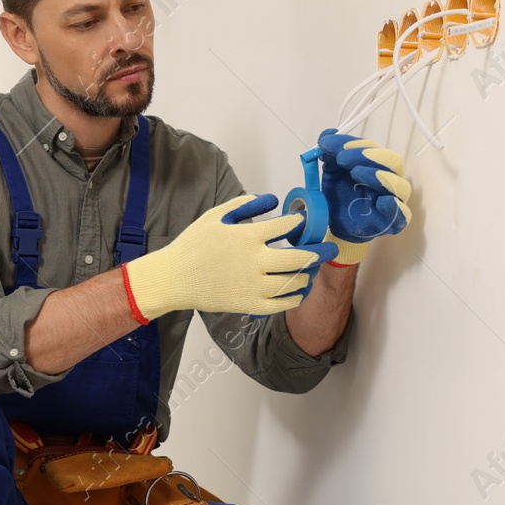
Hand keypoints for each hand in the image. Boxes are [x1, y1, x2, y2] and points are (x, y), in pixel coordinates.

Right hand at [122, 194, 337, 320]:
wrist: (174, 278)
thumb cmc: (193, 245)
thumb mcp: (215, 216)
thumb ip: (244, 205)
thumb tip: (270, 199)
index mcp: (247, 237)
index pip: (285, 227)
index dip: (299, 223)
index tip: (304, 223)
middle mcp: (255, 262)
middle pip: (298, 257)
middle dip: (319, 251)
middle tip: (330, 248)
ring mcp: (253, 286)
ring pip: (293, 282)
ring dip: (307, 275)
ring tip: (311, 271)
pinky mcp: (250, 305)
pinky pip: (281, 304)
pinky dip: (294, 297)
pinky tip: (298, 291)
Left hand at [317, 128, 412, 254]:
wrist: (335, 224)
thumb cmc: (339, 196)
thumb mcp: (330, 172)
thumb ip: (329, 153)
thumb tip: (326, 135)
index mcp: (377, 165)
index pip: (372, 148)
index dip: (352, 143)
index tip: (328, 144)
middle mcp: (389, 179)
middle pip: (391, 162)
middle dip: (366, 156)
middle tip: (341, 158)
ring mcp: (394, 200)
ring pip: (399, 185)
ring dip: (379, 176)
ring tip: (355, 173)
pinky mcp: (393, 222)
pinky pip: (402, 214)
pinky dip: (394, 207)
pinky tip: (381, 202)